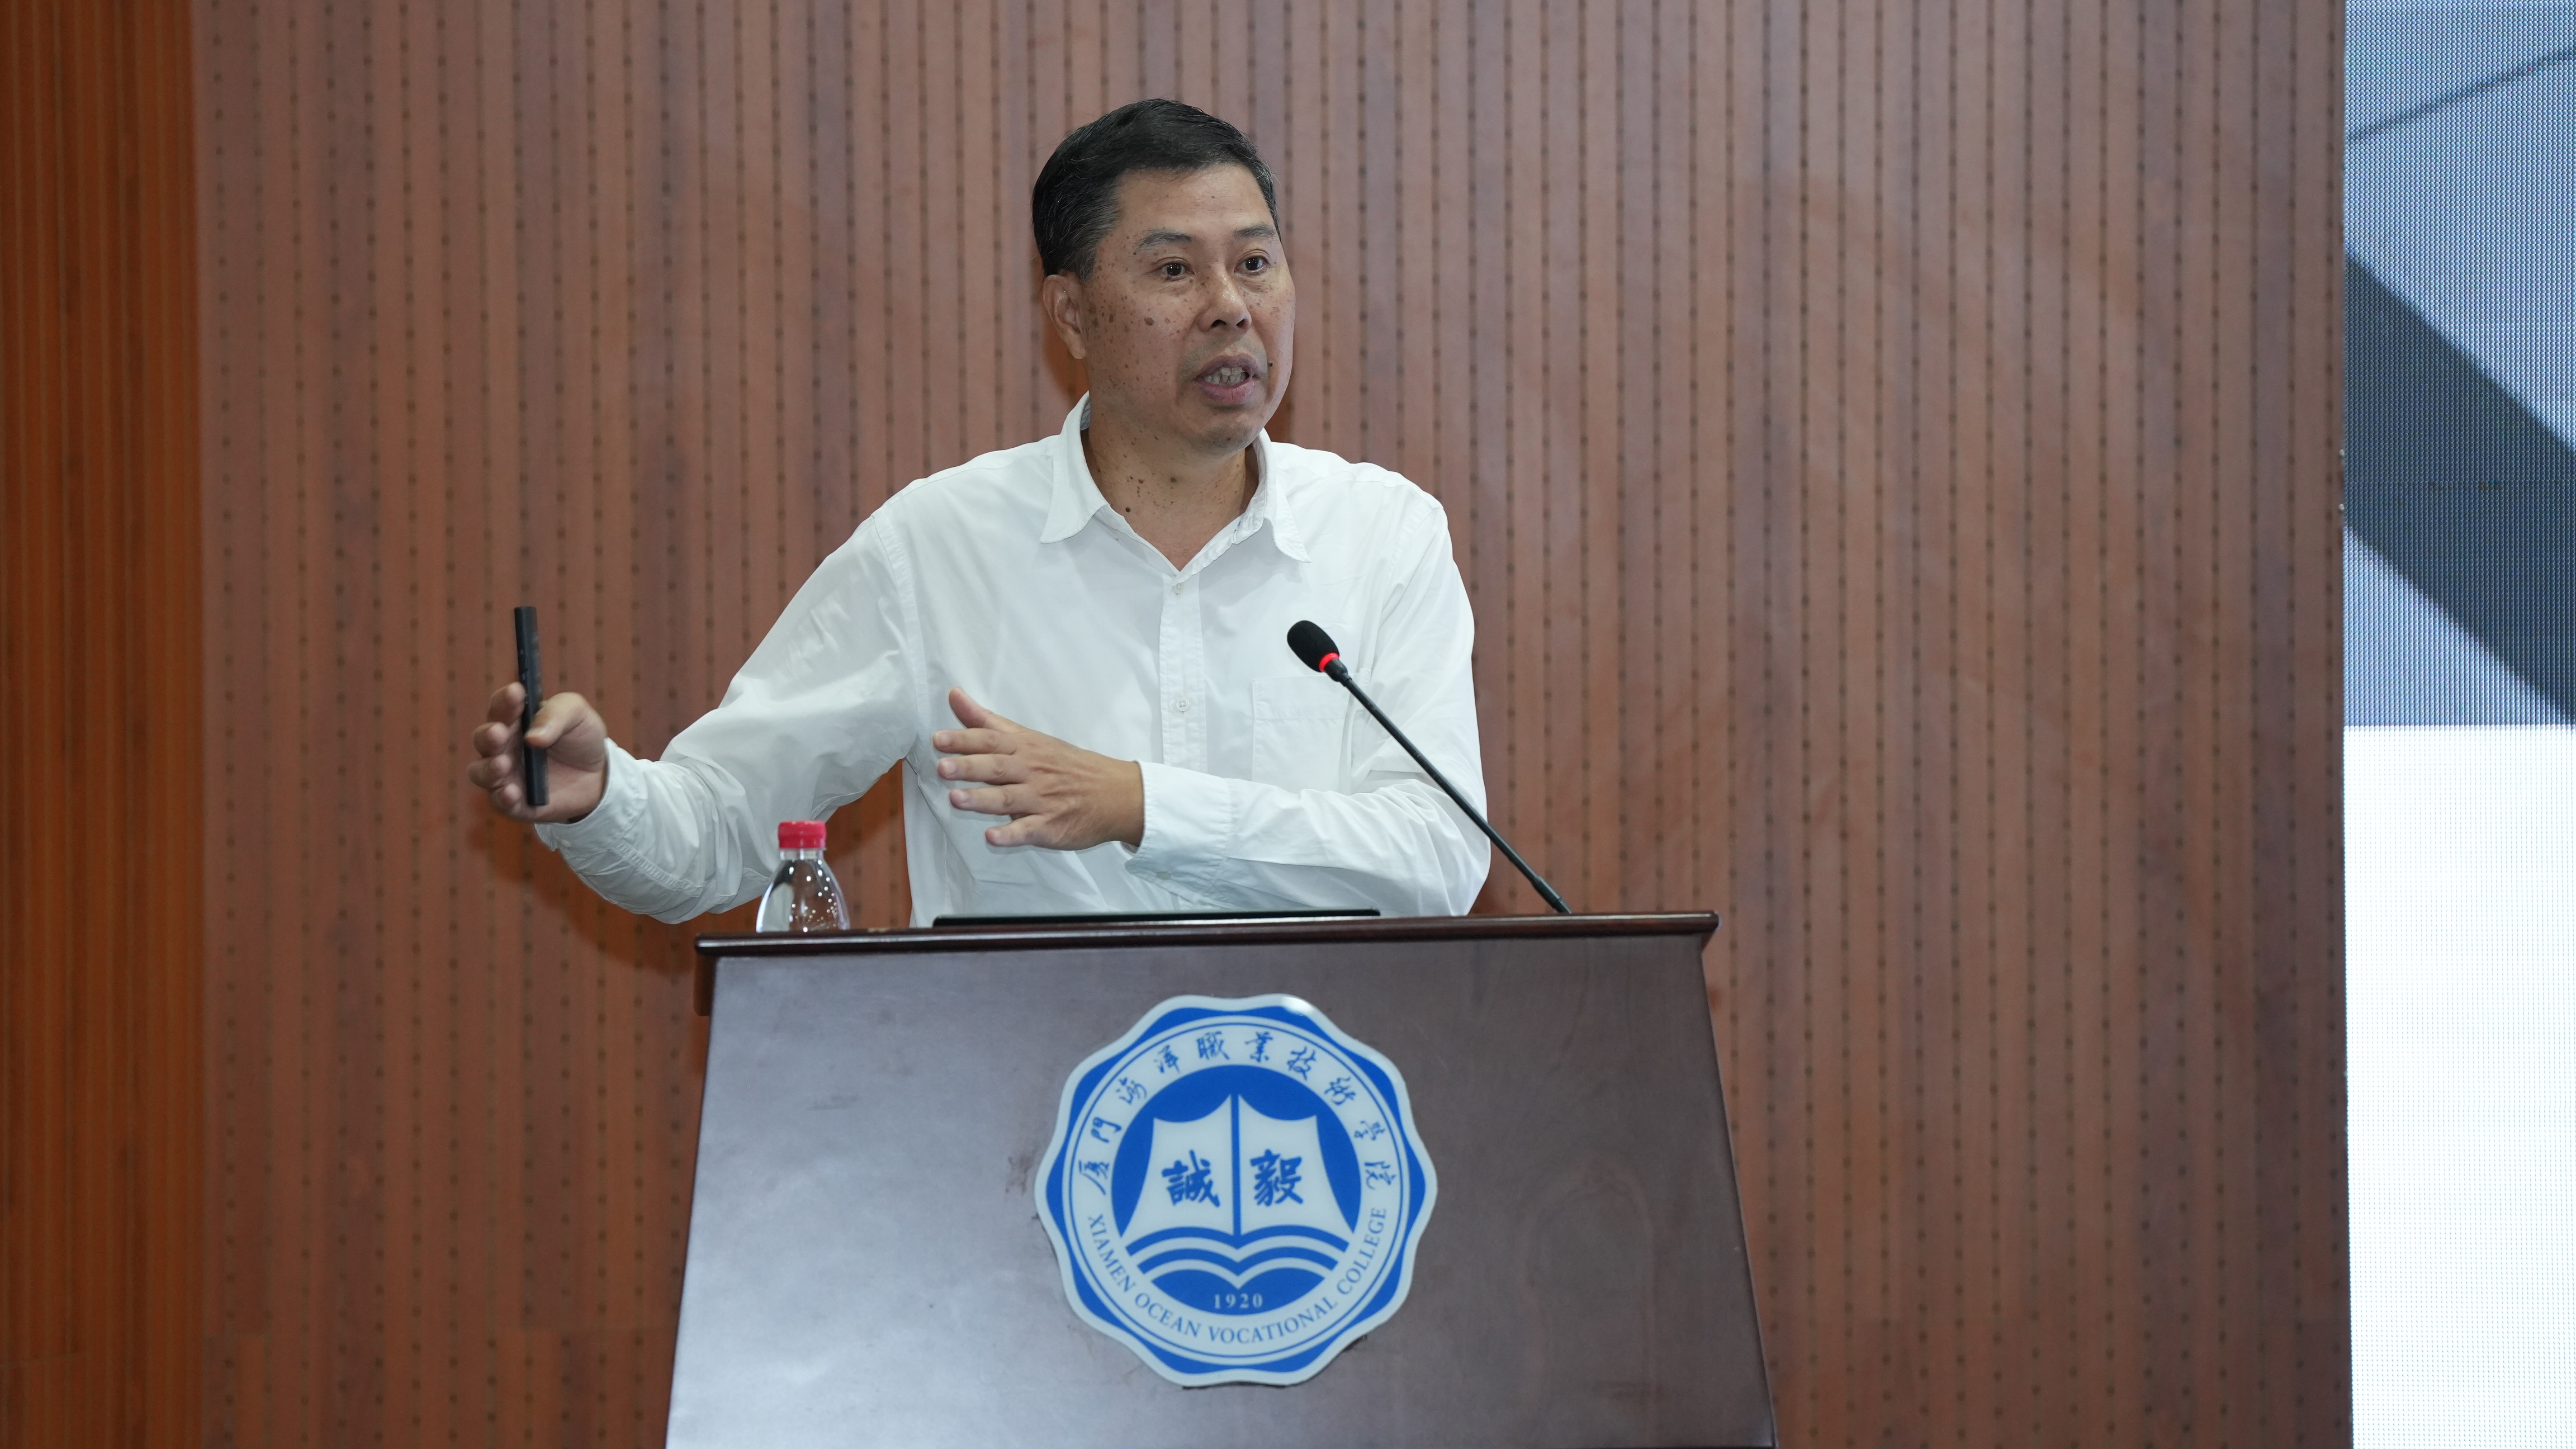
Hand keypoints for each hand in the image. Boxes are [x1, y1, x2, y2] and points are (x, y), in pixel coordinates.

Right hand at [466, 682, 609, 823]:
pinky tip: (511, 793)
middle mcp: (503, 746)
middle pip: (483, 739)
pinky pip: (500, 802)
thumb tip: (533, 737)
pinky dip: (503, 798)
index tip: (516, 693)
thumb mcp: (577, 715)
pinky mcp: (515, 803)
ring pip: (481, 772)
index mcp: (514, 719)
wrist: (598, 775)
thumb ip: (556, 715)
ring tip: (503, 764)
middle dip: (489, 736)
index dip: (505, 700)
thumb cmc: (580, 738)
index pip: (501, 706)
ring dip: (489, 768)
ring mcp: (506, 775)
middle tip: (500, 733)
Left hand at [932, 687, 1143, 849]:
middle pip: (997, 767)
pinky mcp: (1050, 827)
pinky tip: (992, 837)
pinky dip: (1011, 834)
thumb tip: (954, 695)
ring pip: (1008, 799)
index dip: (964, 739)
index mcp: (1025, 749)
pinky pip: (1029, 831)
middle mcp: (1031, 772)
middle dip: (969, 767)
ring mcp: (1041, 801)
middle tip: (943, 767)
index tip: (938, 739)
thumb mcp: (1028, 737)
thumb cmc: (1064, 764)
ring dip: (982, 799)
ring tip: (956, 799)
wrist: (1115, 793)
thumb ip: (986, 720)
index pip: (992, 740)